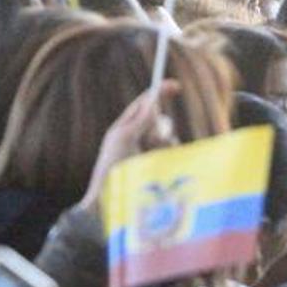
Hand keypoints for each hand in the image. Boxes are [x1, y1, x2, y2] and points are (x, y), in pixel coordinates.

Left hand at [77, 81, 179, 216]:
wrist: (113, 200)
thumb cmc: (111, 169)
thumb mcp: (123, 138)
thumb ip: (140, 120)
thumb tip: (153, 102)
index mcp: (125, 128)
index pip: (144, 105)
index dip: (158, 93)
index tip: (175, 86)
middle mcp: (140, 140)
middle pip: (160, 120)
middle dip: (159, 126)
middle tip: (151, 139)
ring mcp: (152, 154)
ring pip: (169, 137)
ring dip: (162, 142)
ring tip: (150, 158)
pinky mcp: (162, 168)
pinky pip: (174, 153)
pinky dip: (170, 155)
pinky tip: (160, 166)